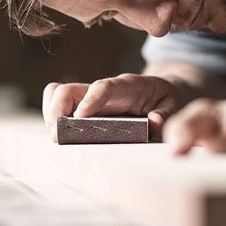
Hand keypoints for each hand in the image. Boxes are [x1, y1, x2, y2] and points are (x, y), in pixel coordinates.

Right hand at [42, 74, 184, 140]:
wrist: (162, 94)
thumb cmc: (167, 100)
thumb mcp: (174, 105)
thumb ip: (166, 114)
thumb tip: (153, 123)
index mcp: (127, 86)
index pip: (105, 86)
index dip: (92, 99)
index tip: (81, 116)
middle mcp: (102, 91)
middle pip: (69, 90)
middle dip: (57, 110)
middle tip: (58, 136)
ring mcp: (89, 100)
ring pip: (57, 95)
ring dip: (51, 115)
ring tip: (57, 138)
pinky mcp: (82, 111)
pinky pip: (57, 108)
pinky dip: (52, 120)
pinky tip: (60, 139)